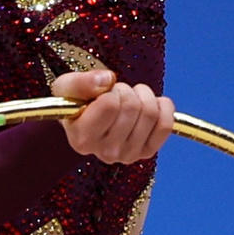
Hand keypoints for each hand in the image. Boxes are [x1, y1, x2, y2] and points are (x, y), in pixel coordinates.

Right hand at [51, 68, 175, 163]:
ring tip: (129, 98)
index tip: (102, 93)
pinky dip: (163, 107)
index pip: (110, 104)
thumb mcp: (67, 86)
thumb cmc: (76, 103)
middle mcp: (106, 153)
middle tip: (116, 94)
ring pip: (150, 113)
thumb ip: (81, 81)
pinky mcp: (147, 152)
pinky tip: (151, 103)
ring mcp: (128, 155)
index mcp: (83, 139)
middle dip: (126, 91)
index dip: (110, 90)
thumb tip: (107, 79)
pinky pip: (166, 124)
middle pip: (132, 106)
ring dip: (142, 95)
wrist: (87, 120)